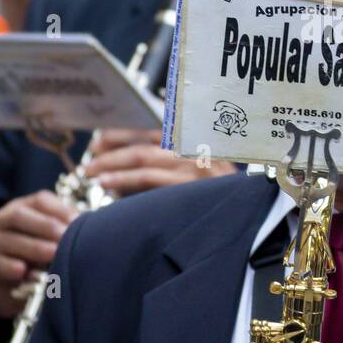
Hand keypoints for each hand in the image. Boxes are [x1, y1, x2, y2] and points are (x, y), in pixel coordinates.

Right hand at [0, 190, 77, 318]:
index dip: (60, 209)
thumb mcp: (46, 241)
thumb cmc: (33, 258)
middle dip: (45, 225)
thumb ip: (62, 231)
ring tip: (52, 253)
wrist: (3, 286)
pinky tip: (24, 271)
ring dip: (33, 247)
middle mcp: (1, 220)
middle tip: (64, 236)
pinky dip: (11, 267)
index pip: (40, 200)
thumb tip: (91, 226)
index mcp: (21, 208)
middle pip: (20, 216)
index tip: (79, 221)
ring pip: (9, 240)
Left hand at [83, 128, 235, 194]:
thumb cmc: (223, 198)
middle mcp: (193, 146)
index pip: (149, 129)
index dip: (122, 134)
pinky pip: (149, 177)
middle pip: (143, 142)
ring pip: (142, 157)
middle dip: (111, 150)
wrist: (253, 213)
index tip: (100, 142)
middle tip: (90, 160)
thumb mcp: (202, 171)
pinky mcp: (190, 185)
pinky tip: (106, 184)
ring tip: (91, 173)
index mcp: (194, 139)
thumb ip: (170, 164)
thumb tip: (128, 169)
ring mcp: (192, 164)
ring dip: (111, 164)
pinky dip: (124, 179)